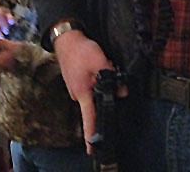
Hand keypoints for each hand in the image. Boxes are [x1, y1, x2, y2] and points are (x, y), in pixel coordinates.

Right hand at [53, 30, 124, 153]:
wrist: (67, 39)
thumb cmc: (81, 51)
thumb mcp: (100, 61)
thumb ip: (111, 78)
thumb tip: (122, 92)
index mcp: (82, 93)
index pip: (89, 119)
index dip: (91, 135)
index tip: (91, 151)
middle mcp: (78, 95)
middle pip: (98, 101)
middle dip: (107, 90)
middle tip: (108, 69)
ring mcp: (77, 89)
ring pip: (96, 91)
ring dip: (103, 81)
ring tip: (102, 64)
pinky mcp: (78, 82)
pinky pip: (92, 84)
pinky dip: (97, 77)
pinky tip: (97, 65)